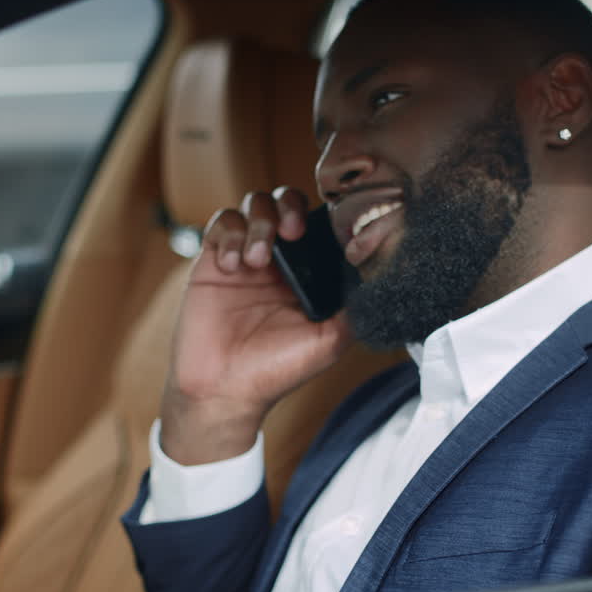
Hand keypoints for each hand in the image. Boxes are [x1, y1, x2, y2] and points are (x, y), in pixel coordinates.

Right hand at [158, 186, 353, 464]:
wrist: (225, 390)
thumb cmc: (277, 370)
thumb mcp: (330, 340)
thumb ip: (353, 307)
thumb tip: (377, 274)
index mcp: (307, 273)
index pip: (319, 223)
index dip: (324, 215)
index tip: (326, 227)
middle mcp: (278, 259)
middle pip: (286, 201)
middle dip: (290, 206)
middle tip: (292, 231)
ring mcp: (246, 256)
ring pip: (254, 204)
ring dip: (259, 222)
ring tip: (257, 259)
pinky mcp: (214, 260)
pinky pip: (221, 223)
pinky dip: (229, 235)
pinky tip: (233, 265)